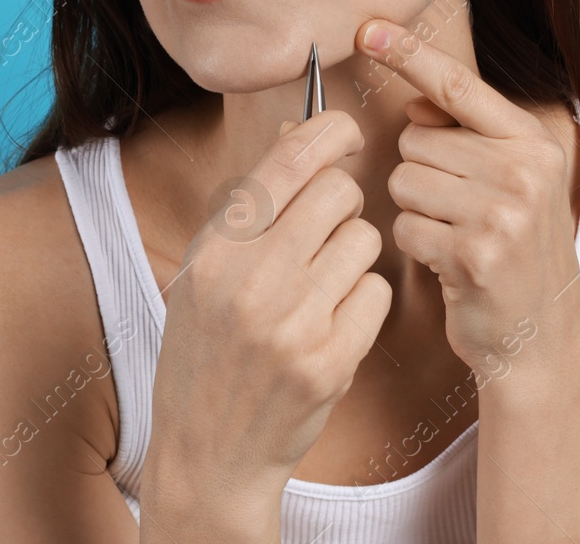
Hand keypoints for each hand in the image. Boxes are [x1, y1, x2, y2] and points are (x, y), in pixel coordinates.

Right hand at [143, 109, 392, 515]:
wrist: (207, 450)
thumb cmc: (206, 350)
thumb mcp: (204, 270)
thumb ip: (251, 204)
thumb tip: (301, 129)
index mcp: (215, 250)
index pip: (289, 159)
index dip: (329, 132)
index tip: (344, 134)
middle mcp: (251, 281)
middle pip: (339, 192)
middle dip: (341, 202)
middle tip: (324, 229)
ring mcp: (293, 325)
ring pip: (365, 241)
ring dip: (352, 255)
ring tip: (320, 286)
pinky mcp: (331, 363)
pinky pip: (376, 294)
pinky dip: (362, 302)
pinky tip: (332, 323)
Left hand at [355, 17, 576, 376]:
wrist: (540, 339)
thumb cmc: (512, 253)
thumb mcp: (509, 184)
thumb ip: (467, 137)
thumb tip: (413, 103)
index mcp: (532, 141)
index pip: (458, 84)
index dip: (408, 53)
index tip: (366, 26)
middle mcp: (524, 169)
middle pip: (415, 139)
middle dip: (421, 173)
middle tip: (461, 212)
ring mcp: (503, 211)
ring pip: (404, 180)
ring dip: (417, 211)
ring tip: (457, 237)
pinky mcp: (475, 252)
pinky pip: (404, 226)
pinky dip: (416, 246)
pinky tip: (451, 264)